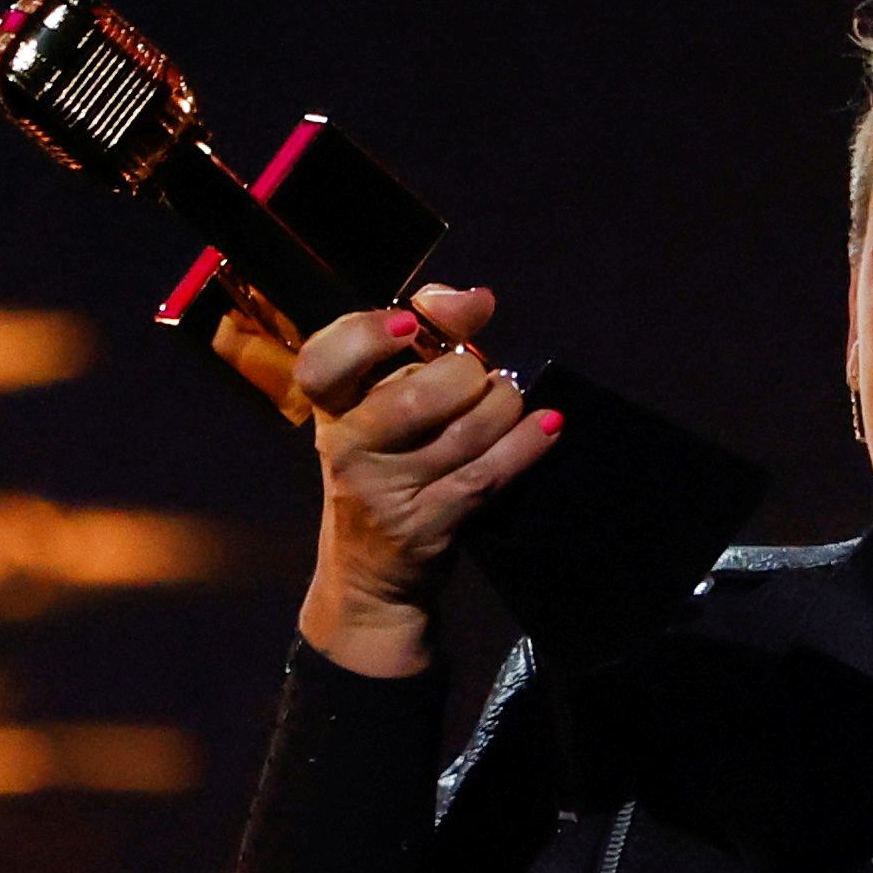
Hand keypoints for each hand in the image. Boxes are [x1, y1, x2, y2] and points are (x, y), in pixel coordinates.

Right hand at [296, 284, 560, 674]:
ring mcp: (385, 491)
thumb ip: (424, 340)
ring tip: (508, 401)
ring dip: (504, 406)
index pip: (324, 361)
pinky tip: (548, 425)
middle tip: (481, 380)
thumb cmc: (385, 467)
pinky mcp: (427, 526)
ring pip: (465, 432)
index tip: (410, 325)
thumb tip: (475, 298)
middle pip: (418, 394)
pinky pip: (490, 474)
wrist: (369, 574)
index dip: (366, 335)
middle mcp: (347, 447)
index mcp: (330, 408)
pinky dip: (527, 444)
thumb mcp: (382, 406)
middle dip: (468, 376)